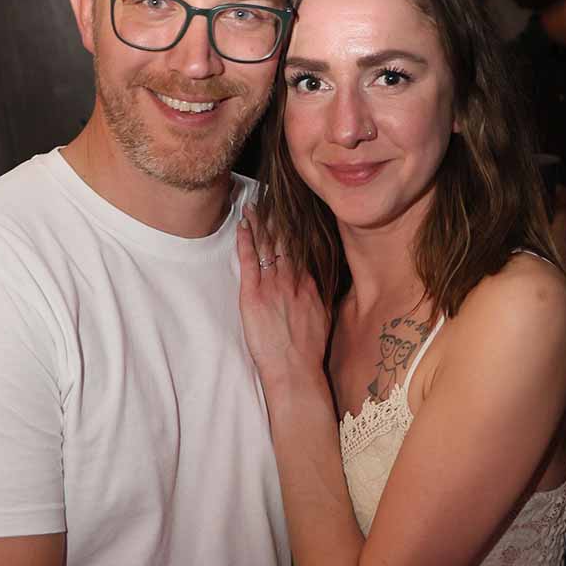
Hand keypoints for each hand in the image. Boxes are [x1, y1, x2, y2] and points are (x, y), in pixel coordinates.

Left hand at [237, 205, 329, 388]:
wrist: (295, 368)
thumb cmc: (308, 350)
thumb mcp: (323, 318)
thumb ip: (319, 297)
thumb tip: (320, 286)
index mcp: (308, 284)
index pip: (300, 249)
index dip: (293, 229)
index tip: (289, 213)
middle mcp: (292, 279)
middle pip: (284, 241)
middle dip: (277, 218)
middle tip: (270, 196)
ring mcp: (273, 285)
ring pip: (266, 246)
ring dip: (259, 224)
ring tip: (254, 205)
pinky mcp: (253, 295)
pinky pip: (249, 261)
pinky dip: (246, 241)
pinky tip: (243, 225)